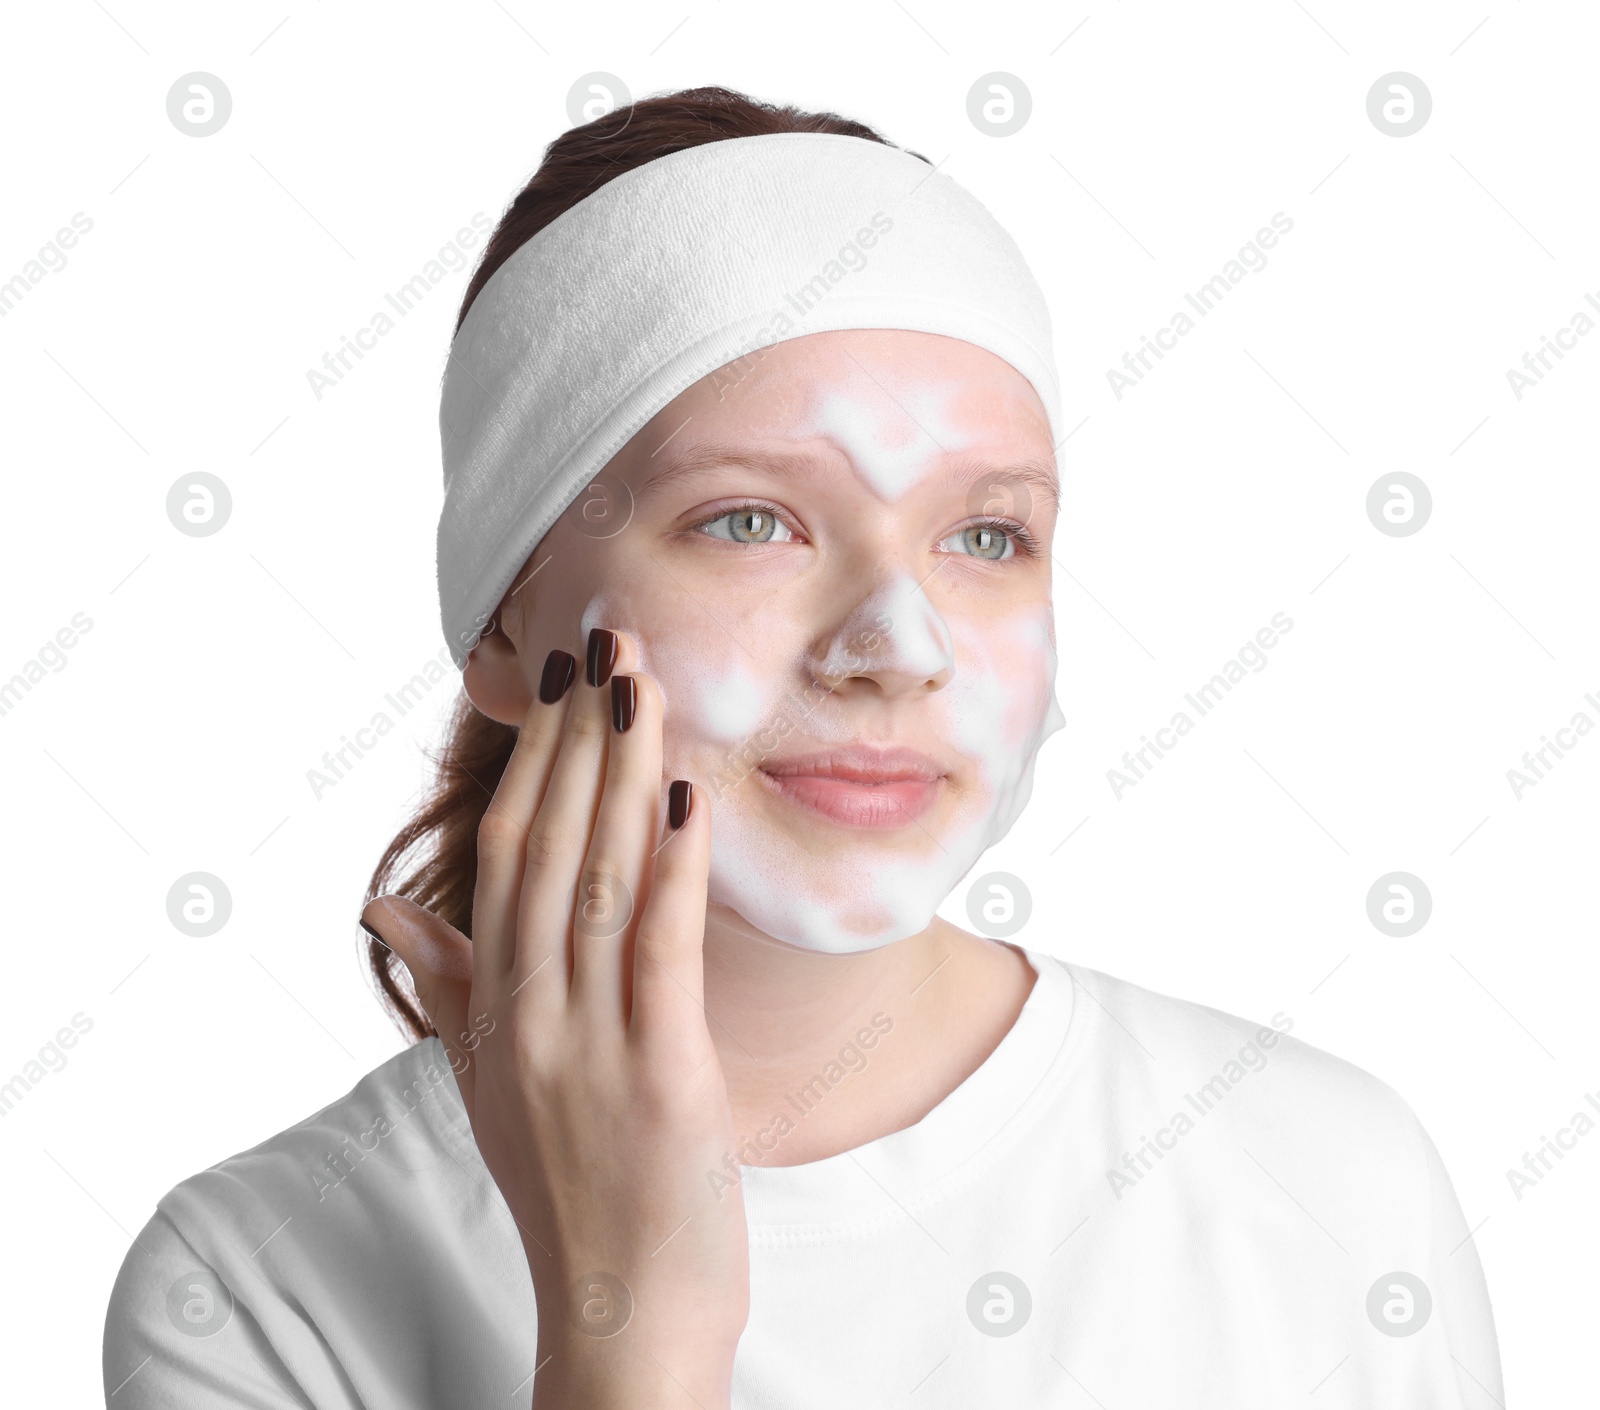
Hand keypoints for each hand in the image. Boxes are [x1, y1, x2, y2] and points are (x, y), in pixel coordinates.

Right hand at [362, 628, 748, 1407]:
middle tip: (603, 640)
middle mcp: (530, 1018)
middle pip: (546, 850)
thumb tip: (383, 911)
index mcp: (495, 1012)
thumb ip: (448, 990)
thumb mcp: (492, 1085)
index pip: (505, 859)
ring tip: (640, 682)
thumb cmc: (570, 1189)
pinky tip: (684, 794)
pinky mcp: (659, 1078)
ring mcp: (589, 1048)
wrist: (625, 1319)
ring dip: (621, 773)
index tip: (556, 681)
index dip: (531, 762)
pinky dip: (673, 867)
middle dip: (577, 739)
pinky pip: (661, 952)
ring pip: (598, 880)